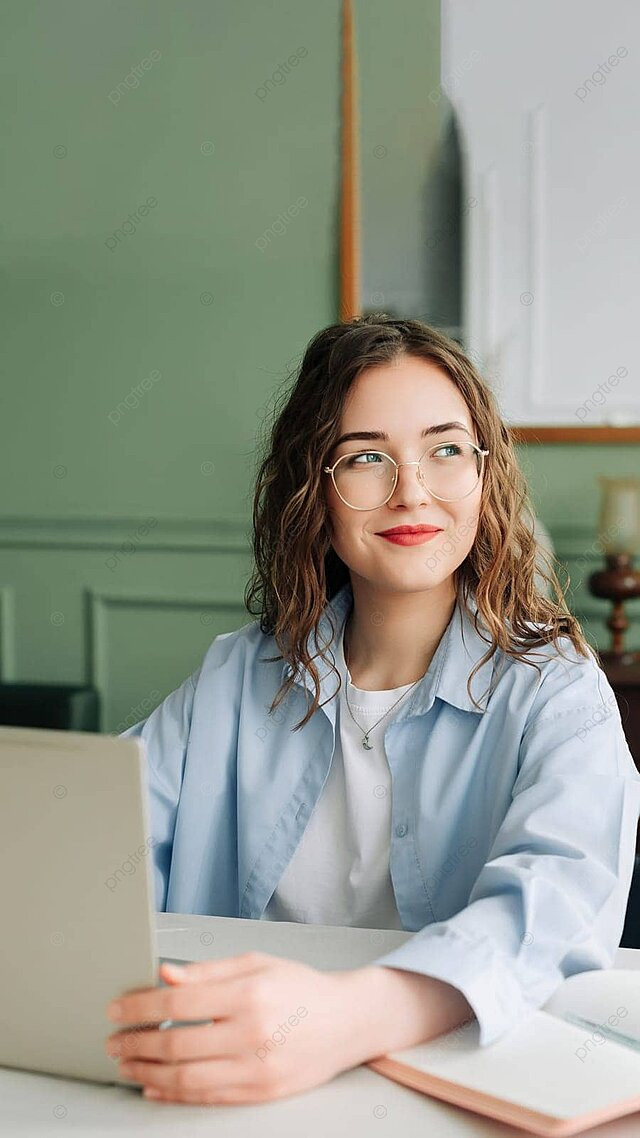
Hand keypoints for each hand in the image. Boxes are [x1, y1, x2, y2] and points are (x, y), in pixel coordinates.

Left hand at [105, 951, 378, 1104]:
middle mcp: (252, 1033)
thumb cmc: (300, 987)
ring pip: (186, 1078)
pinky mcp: (261, 1093)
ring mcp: (257, 1068)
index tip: (117, 1008)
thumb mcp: (256, 963)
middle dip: (135, 1043)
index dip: (140, 1006)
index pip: (178, 1002)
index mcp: (249, 993)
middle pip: (176, 1044)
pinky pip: (207, 1098)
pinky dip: (174, 1094)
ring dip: (147, 1073)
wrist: (347, 1021)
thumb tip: (165, 973)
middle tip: (113, 1040)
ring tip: (126, 1064)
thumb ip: (207, 971)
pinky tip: (154, 1086)